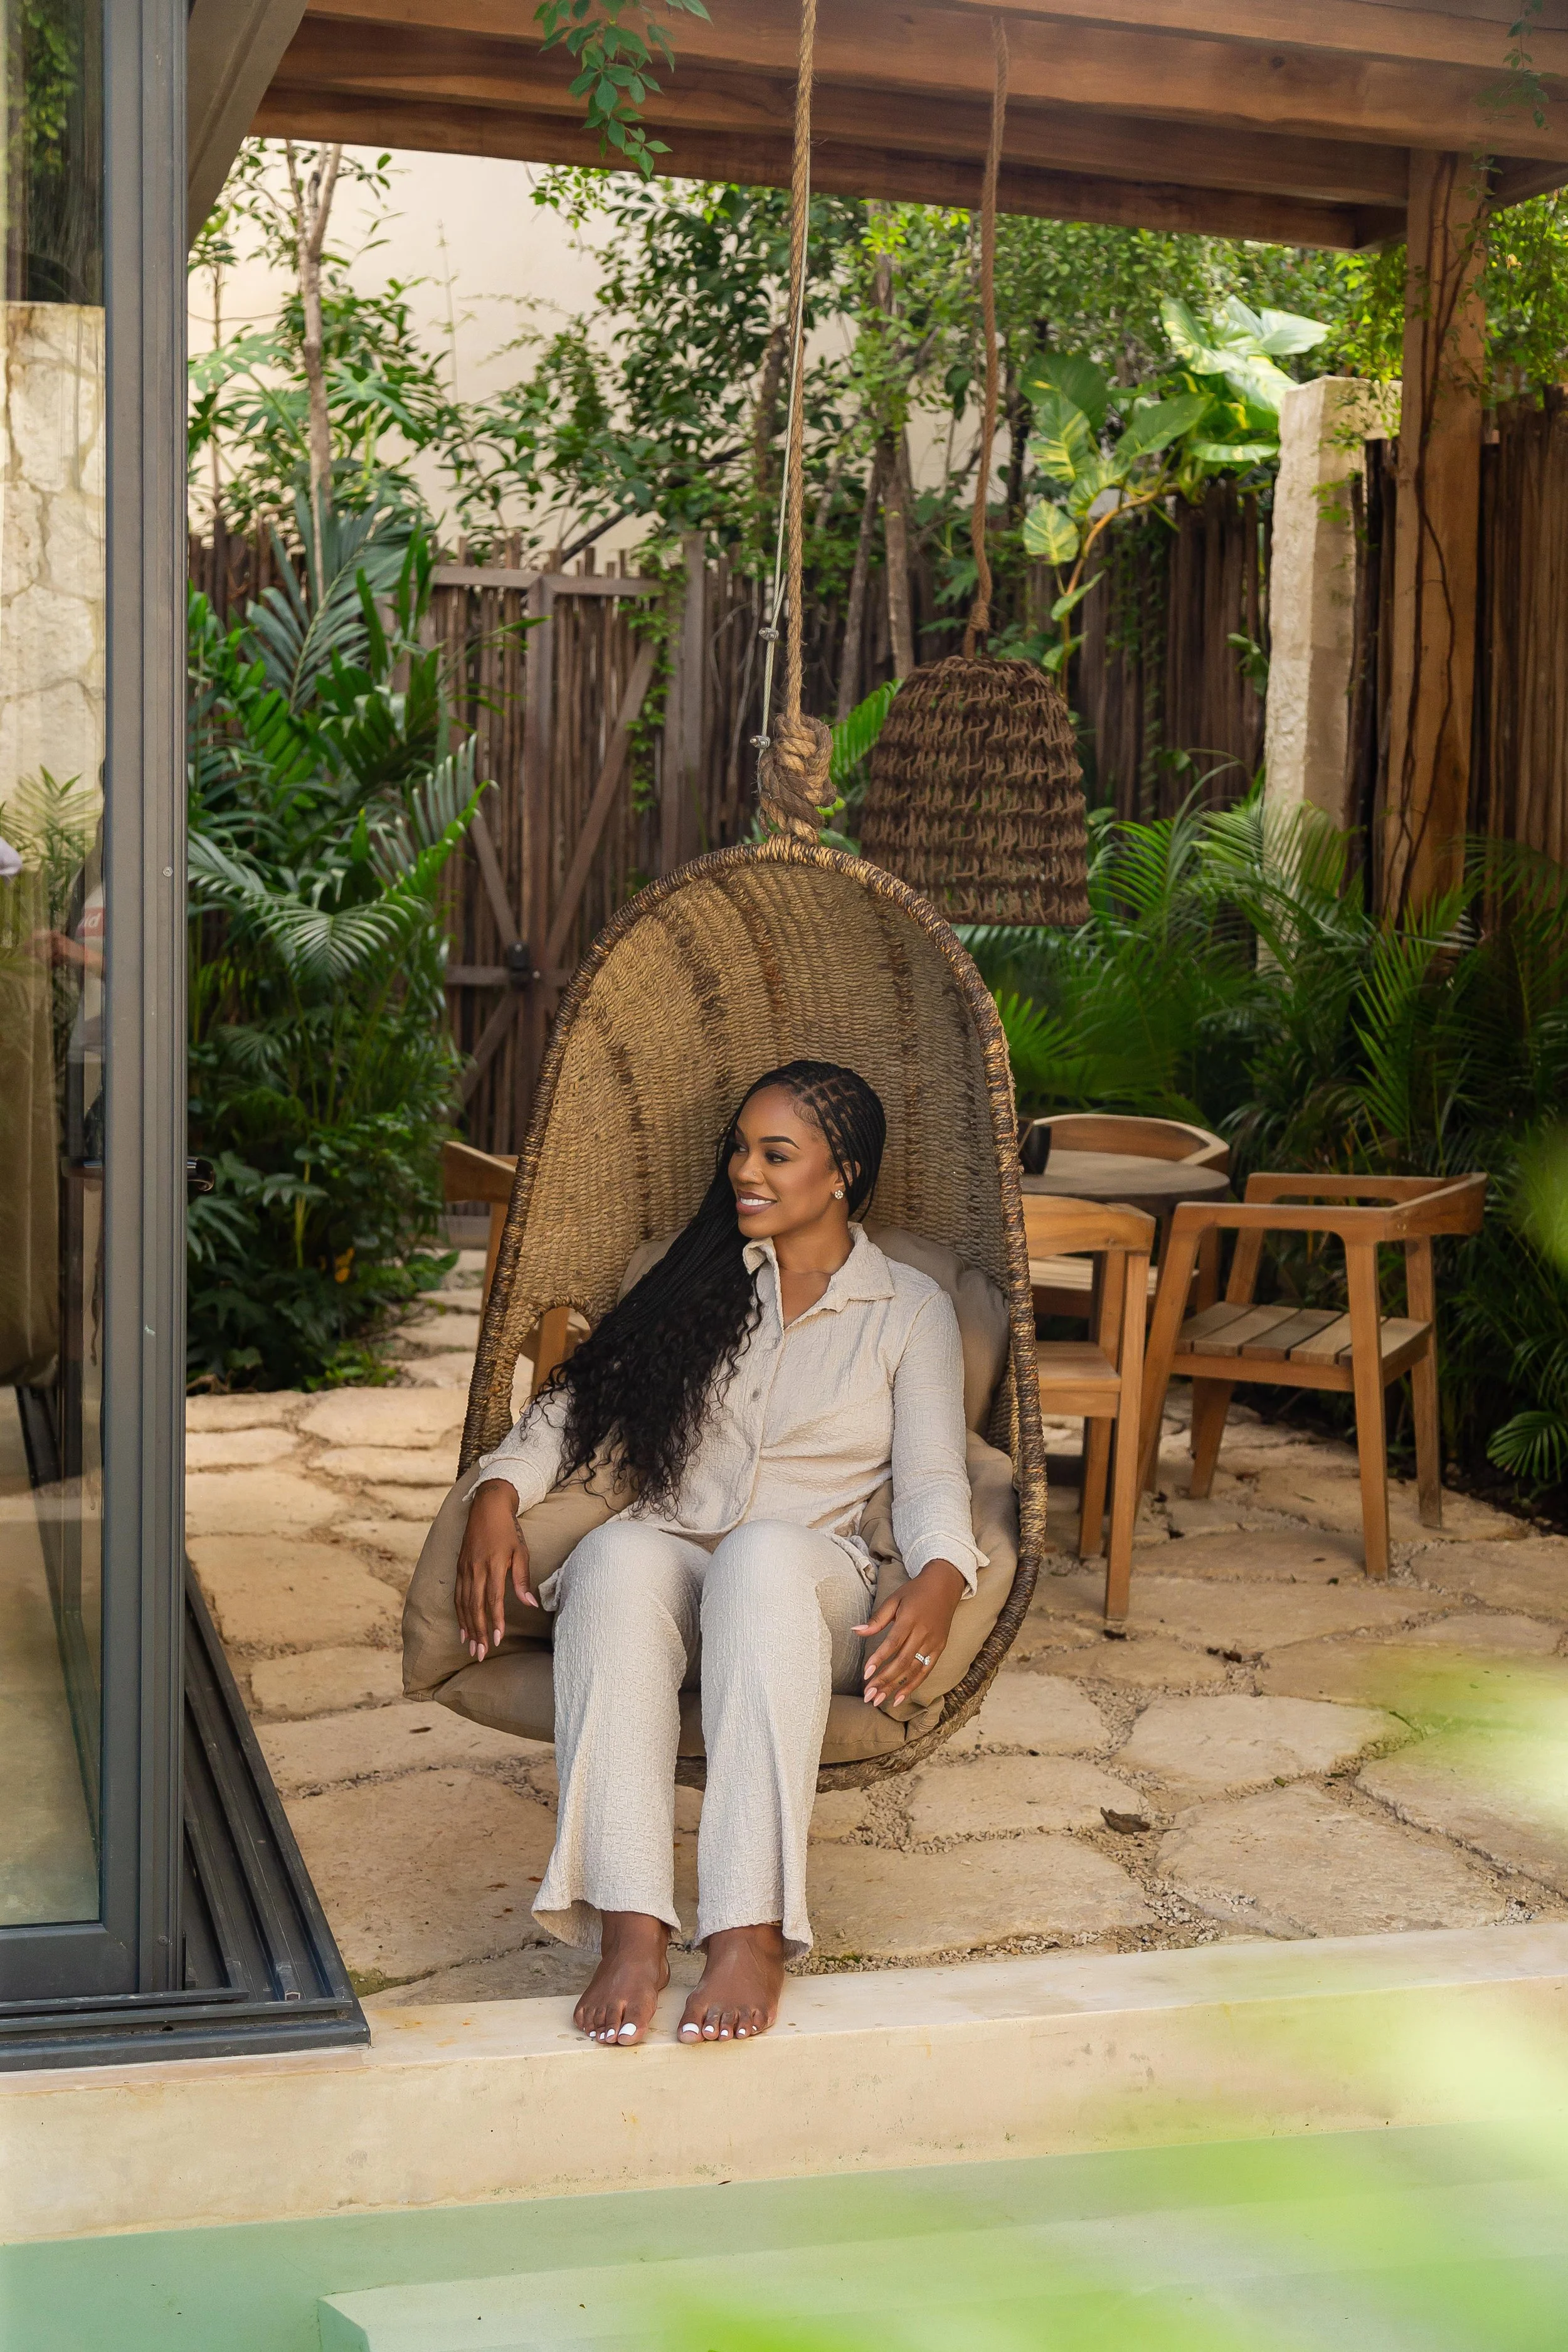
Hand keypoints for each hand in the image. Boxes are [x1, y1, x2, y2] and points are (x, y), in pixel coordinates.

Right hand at [454, 1480, 535, 1660]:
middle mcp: (476, 1569)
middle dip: (478, 1632)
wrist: (487, 1507)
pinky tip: (462, 1629)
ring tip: (471, 1648)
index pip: (493, 1599)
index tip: (498, 1639)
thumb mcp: (521, 1552)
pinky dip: (459, 1615)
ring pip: (463, 1604)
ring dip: (467, 1628)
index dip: (495, 1620)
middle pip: (475, 1607)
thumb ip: (522, 1579)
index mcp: (494, 1565)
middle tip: (481, 1654)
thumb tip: (531, 1604)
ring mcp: (465, 1569)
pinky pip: (457, 1596)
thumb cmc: (508, 1530)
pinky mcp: (459, 1568)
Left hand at [855, 1558, 966, 1708]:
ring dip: (896, 1687)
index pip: (893, 1643)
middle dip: (885, 1680)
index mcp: (910, 1618)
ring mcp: (933, 1643)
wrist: (944, 1586)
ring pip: (913, 1670)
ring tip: (879, 1700)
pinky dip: (913, 1686)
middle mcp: (923, 1633)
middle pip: (902, 1661)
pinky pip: (926, 1671)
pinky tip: (899, 1698)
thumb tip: (856, 1631)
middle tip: (869, 1695)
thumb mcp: (894, 1599)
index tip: (866, 1674)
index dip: (879, 1659)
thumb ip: (877, 1619)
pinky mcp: (940, 1648)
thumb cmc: (915, 1592)